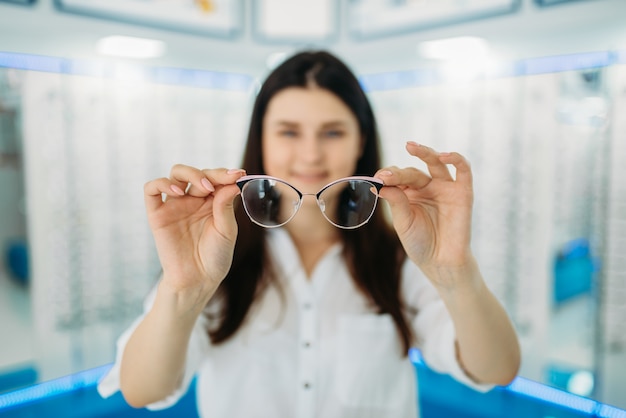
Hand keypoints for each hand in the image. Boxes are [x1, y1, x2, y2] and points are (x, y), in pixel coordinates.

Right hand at [143, 165, 245, 293]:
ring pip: (176, 174)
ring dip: (190, 174)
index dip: (226, 174)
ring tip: (203, 187)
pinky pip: (151, 190)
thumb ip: (226, 207)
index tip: (239, 174)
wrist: (198, 280)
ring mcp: (175, 205)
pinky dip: (162, 183)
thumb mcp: (226, 231)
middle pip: (197, 173)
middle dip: (211, 174)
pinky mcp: (157, 214)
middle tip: (220, 183)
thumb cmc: (215, 257)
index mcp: (212, 202)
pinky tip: (177, 191)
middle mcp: (193, 200)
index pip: (216, 179)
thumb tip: (232, 184)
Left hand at [375, 142, 473, 281]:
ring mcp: (445, 188)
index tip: (377, 180)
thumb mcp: (403, 222)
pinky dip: (455, 159)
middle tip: (385, 176)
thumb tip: (380, 184)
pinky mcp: (463, 192)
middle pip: (412, 172)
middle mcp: (426, 187)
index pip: (397, 177)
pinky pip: (462, 170)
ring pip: (436, 163)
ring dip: (425, 152)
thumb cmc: (420, 243)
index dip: (387, 176)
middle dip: (399, 173)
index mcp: (409, 193)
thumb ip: (396, 202)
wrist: (441, 262)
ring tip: (411, 147)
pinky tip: (443, 155)